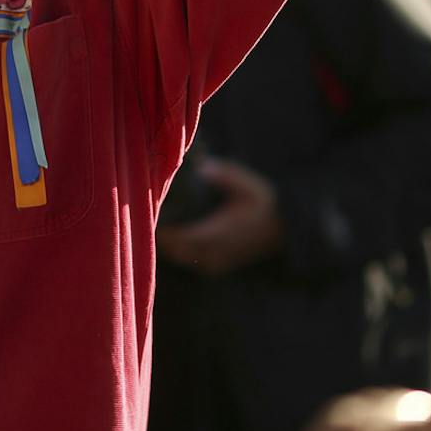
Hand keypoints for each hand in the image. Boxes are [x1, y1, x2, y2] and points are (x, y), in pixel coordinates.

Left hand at [158, 157, 282, 275]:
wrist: (286, 230)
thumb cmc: (265, 204)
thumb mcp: (248, 185)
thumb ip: (226, 176)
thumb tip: (204, 166)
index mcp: (218, 232)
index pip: (181, 237)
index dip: (163, 230)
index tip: (148, 214)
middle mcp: (215, 251)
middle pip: (177, 251)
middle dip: (162, 238)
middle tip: (144, 219)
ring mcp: (219, 260)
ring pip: (184, 258)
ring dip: (170, 246)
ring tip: (157, 228)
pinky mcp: (222, 264)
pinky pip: (194, 262)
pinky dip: (182, 252)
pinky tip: (173, 241)